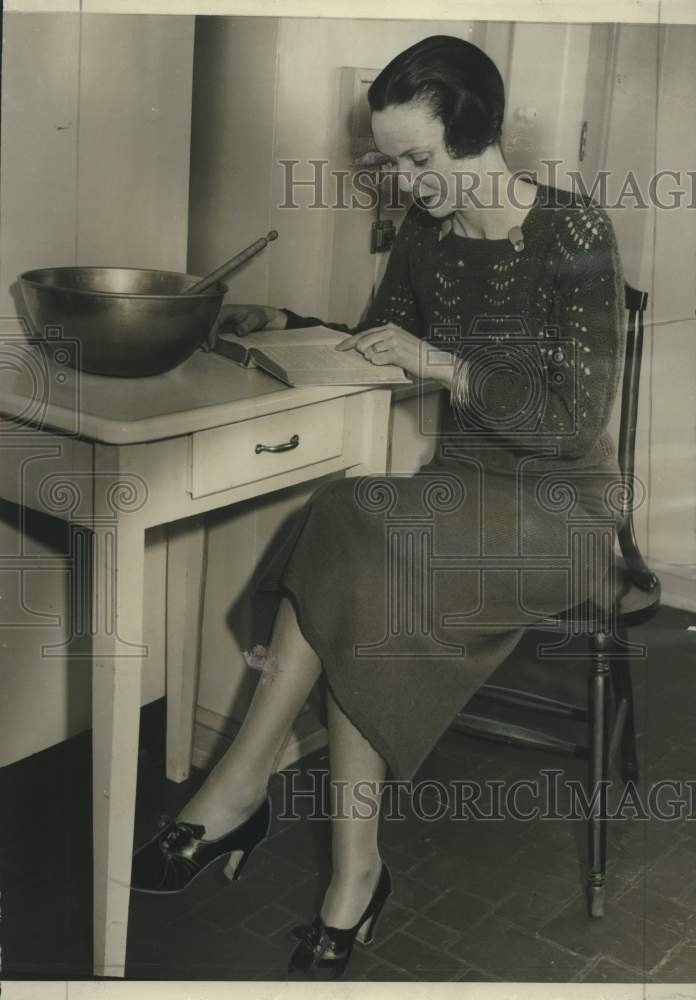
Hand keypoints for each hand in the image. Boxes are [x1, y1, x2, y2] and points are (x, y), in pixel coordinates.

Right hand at [202, 304, 287, 350]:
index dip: (212, 331)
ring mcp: (221, 323)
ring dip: (206, 339)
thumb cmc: (259, 316)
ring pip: (209, 330)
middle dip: (204, 336)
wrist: (264, 318)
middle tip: (205, 348)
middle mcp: (222, 316)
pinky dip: (211, 341)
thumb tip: (239, 332)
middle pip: (208, 325)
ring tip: (205, 350)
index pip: (215, 320)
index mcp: (227, 310)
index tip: (212, 343)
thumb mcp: (255, 319)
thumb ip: (247, 325)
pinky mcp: (223, 329)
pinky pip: (214, 334)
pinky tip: (210, 348)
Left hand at [335, 323, 454, 386]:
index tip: (339, 348)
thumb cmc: (414, 355)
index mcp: (389, 328)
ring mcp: (393, 341)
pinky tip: (390, 363)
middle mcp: (390, 332)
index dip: (349, 342)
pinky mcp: (397, 353)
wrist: (432, 361)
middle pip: (362, 343)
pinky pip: (378, 360)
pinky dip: (380, 364)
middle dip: (362, 354)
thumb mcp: (396, 344)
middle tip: (373, 359)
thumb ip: (380, 343)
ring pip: (369, 352)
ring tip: (388, 360)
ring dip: (374, 360)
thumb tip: (361, 349)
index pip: (363, 334)